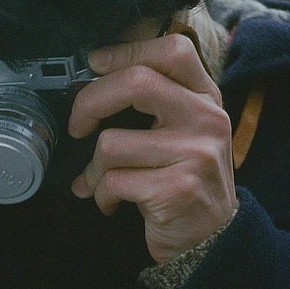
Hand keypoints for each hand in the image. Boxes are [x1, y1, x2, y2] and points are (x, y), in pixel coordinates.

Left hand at [69, 34, 236, 263]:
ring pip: (111, 143)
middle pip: (135, 83)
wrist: (211, 238)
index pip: (173, 50)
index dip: (127, 50)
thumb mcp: (185, 130)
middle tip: (77, 126)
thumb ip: (157, 98)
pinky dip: (102, 195)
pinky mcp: (177, 189)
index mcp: (206, 97)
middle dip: (89, 103)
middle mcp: (206, 119)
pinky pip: (113, 181)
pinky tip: (113, 202)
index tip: (95, 63)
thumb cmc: (184, 177)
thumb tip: (97, 71)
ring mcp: (195, 154)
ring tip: (102, 181)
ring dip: (94, 169)